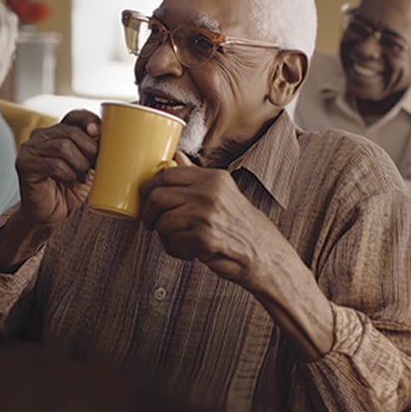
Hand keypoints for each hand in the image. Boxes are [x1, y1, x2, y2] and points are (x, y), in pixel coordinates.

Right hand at [14, 109, 99, 224]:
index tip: (99, 134)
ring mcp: (30, 148)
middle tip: (93, 166)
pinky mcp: (24, 164)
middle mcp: (41, 136)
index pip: (75, 116)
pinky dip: (68, 174)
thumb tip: (109, 135)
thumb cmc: (70, 189)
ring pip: (63, 147)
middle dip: (89, 150)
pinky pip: (54, 164)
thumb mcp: (88, 166)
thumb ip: (95, 149)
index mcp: (57, 132)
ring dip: (79, 164)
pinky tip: (68, 181)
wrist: (50, 214)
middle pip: (71, 132)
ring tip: (80, 176)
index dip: (90, 121)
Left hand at [138, 152, 284, 287]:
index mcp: (213, 178)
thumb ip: (196, 175)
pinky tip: (190, 249)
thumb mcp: (223, 192)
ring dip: (165, 235)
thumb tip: (176, 157)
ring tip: (180, 238)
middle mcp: (209, 193)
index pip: (168, 174)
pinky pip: (172, 243)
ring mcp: (206, 216)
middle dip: (150, 213)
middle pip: (157, 197)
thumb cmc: (241, 225)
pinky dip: (176, 250)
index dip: (150, 187)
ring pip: (162, 222)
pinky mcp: (203, 238)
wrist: (263, 253)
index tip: (147, 197)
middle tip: (153, 222)